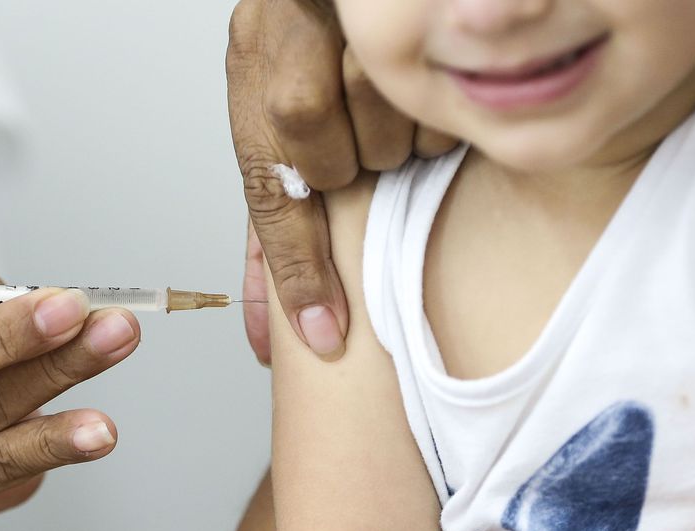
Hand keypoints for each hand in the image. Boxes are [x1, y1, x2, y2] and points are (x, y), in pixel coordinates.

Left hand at [228, 0, 455, 362]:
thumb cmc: (318, 30)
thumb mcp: (281, 106)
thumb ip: (280, 202)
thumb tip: (277, 313)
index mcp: (252, 69)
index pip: (267, 190)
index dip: (298, 271)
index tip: (324, 333)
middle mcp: (284, 37)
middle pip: (328, 163)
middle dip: (359, 166)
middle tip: (369, 139)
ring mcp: (338, 17)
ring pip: (385, 130)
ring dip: (404, 136)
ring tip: (400, 102)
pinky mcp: (389, 12)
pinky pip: (433, 93)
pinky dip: (442, 106)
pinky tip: (432, 76)